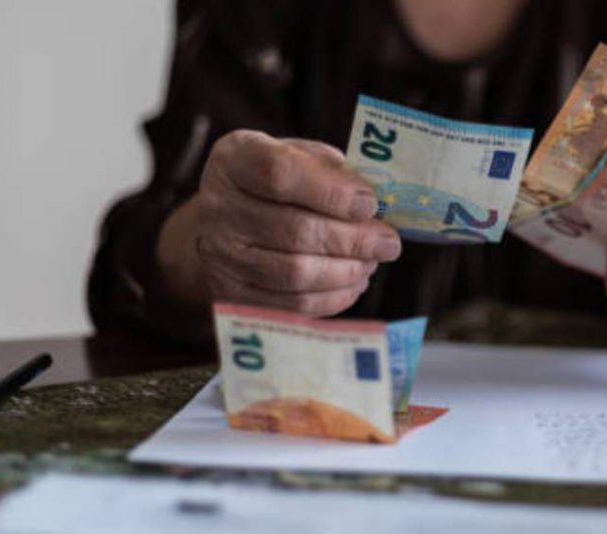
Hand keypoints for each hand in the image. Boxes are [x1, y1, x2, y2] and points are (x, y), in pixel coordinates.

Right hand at [157, 130, 400, 316]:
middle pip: (294, 231)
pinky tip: (354, 282)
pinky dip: (333, 297)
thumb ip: (333, 171)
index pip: (280, 174)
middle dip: (353, 240)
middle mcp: (217, 206)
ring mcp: (219, 255)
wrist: (229, 220)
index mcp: (235, 159)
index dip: (332, 192)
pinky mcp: (231, 295)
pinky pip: (291, 305)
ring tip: (372, 262)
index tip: (371, 204)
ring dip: (346, 271)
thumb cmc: (278, 182)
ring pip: (295, 274)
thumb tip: (371, 204)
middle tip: (389, 243)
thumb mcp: (302, 156)